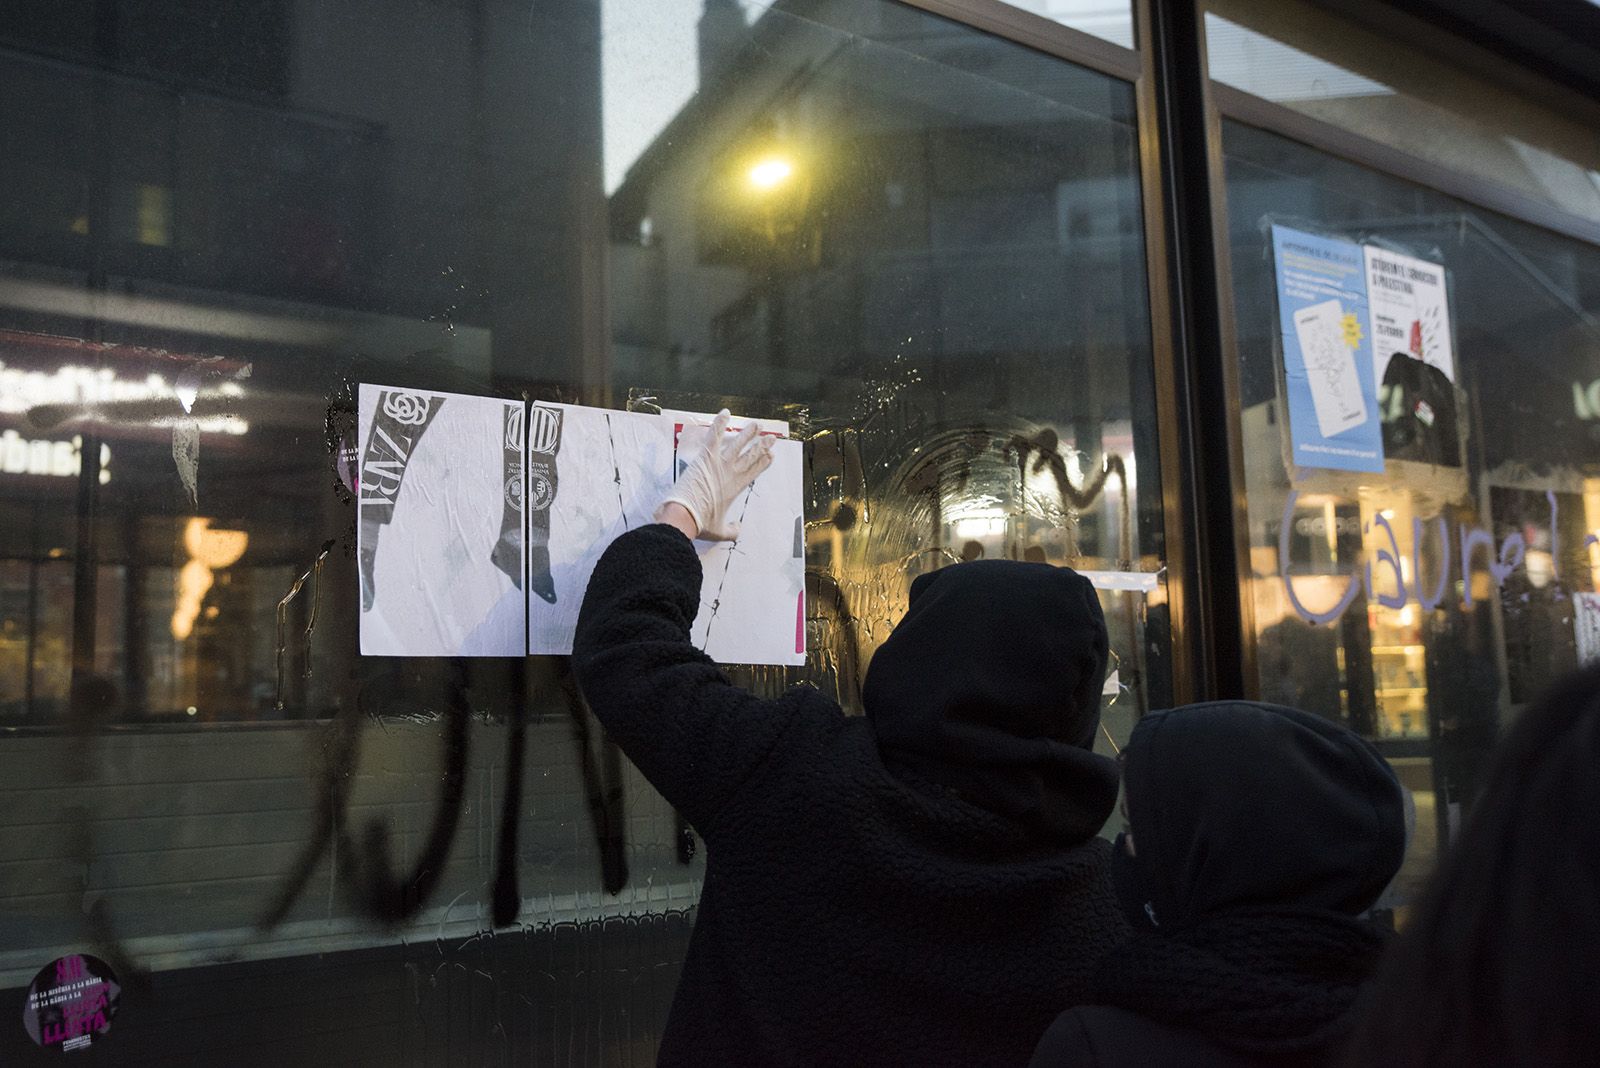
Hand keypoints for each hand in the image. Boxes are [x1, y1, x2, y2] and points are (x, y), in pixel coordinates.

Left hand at [655, 409, 775, 540]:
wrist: (684, 516)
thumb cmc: (700, 523)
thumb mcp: (719, 531)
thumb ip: (731, 530)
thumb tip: (738, 530)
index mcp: (735, 488)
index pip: (754, 471)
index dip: (763, 462)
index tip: (771, 455)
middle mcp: (731, 473)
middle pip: (751, 456)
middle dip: (762, 446)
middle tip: (772, 438)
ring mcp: (719, 463)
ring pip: (738, 444)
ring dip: (749, 433)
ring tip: (758, 424)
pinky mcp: (706, 457)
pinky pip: (715, 436)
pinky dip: (720, 423)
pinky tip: (726, 412)